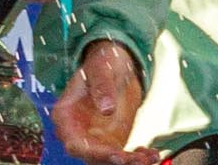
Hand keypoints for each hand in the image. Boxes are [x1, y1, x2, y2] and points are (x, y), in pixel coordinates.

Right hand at [53, 40, 155, 164]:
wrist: (115, 64)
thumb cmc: (102, 63)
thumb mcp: (101, 69)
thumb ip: (102, 87)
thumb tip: (106, 108)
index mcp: (66, 115)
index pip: (75, 143)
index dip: (93, 153)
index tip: (115, 154)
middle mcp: (77, 133)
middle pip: (92, 157)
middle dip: (115, 161)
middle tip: (136, 160)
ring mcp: (95, 139)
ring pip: (108, 161)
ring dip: (129, 162)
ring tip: (149, 157)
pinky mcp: (111, 142)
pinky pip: (122, 157)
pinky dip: (137, 158)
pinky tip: (152, 153)